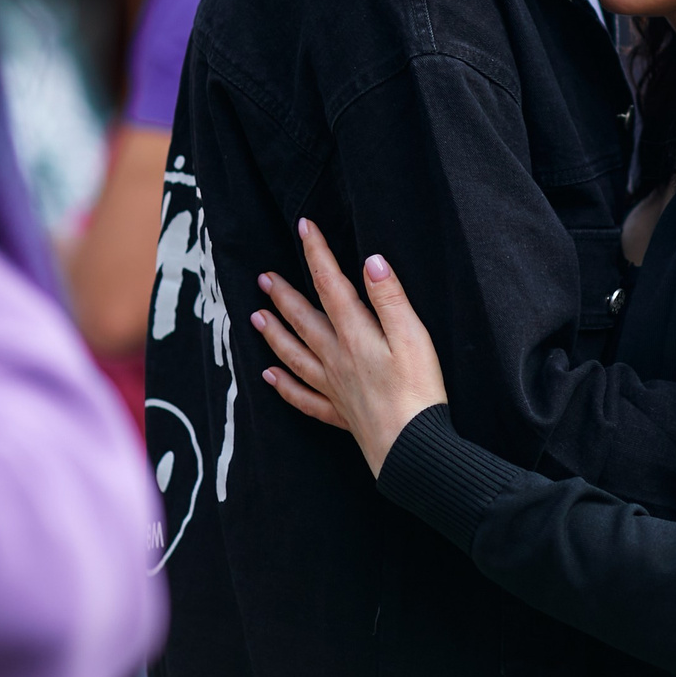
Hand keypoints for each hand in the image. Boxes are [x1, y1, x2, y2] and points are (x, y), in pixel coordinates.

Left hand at [252, 220, 446, 477]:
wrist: (412, 449)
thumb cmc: (419, 391)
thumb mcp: (414, 337)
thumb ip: (390, 298)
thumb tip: (371, 261)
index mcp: (356, 335)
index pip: (331, 285)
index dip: (317, 254)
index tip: (304, 227)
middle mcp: (337, 358)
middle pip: (304, 320)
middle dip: (284, 295)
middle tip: (264, 277)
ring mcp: (334, 388)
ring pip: (295, 356)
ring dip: (275, 335)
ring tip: (256, 318)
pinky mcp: (340, 414)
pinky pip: (303, 398)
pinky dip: (284, 387)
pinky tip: (270, 379)